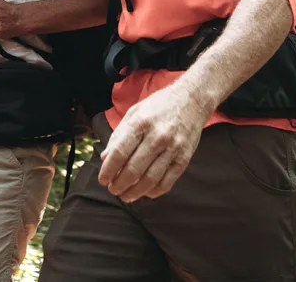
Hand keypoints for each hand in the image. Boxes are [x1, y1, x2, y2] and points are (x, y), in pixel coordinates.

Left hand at [97, 83, 212, 202]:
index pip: (119, 153)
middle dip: (119, 184)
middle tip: (113, 189)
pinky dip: (154, 192)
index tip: (103, 180)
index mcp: (140, 123)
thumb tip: (105, 159)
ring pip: (150, 180)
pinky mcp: (184, 158)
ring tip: (125, 195)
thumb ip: (118, 136)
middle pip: (133, 170)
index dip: (108, 170)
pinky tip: (145, 192)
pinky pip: (167, 182)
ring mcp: (173, 148)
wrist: (192, 100)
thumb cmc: (159, 106)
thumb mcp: (134, 113)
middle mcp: (157, 136)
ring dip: (134, 192)